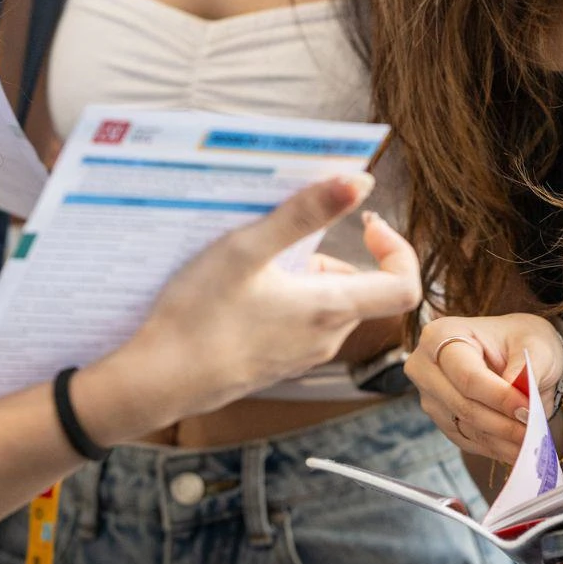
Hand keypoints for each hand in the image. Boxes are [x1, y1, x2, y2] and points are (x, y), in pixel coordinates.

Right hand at [82, 176, 421, 437]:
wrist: (158, 380)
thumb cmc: (201, 313)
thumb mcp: (249, 248)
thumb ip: (305, 213)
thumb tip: (360, 182)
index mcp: (331, 309)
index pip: (404, 287)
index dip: (398, 249)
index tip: (368, 222)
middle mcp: (326, 338)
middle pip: (356, 288)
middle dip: (328, 253)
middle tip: (283, 232)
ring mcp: (301, 355)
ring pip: (324, 303)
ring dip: (302, 275)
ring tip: (252, 259)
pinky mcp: (277, 362)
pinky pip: (299, 322)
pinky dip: (284, 297)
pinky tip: (240, 289)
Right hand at [406, 312, 562, 461]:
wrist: (515, 350)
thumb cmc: (521, 339)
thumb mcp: (534, 344)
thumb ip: (527, 370)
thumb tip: (519, 404)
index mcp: (442, 334)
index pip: (467, 375)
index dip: (498, 397)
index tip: (528, 410)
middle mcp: (425, 366)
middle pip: (462, 404)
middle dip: (502, 423)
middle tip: (534, 432)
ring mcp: (430, 396)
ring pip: (466, 426)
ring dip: (501, 440)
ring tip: (532, 443)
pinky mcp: (442, 419)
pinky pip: (467, 440)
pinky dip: (495, 448)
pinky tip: (518, 448)